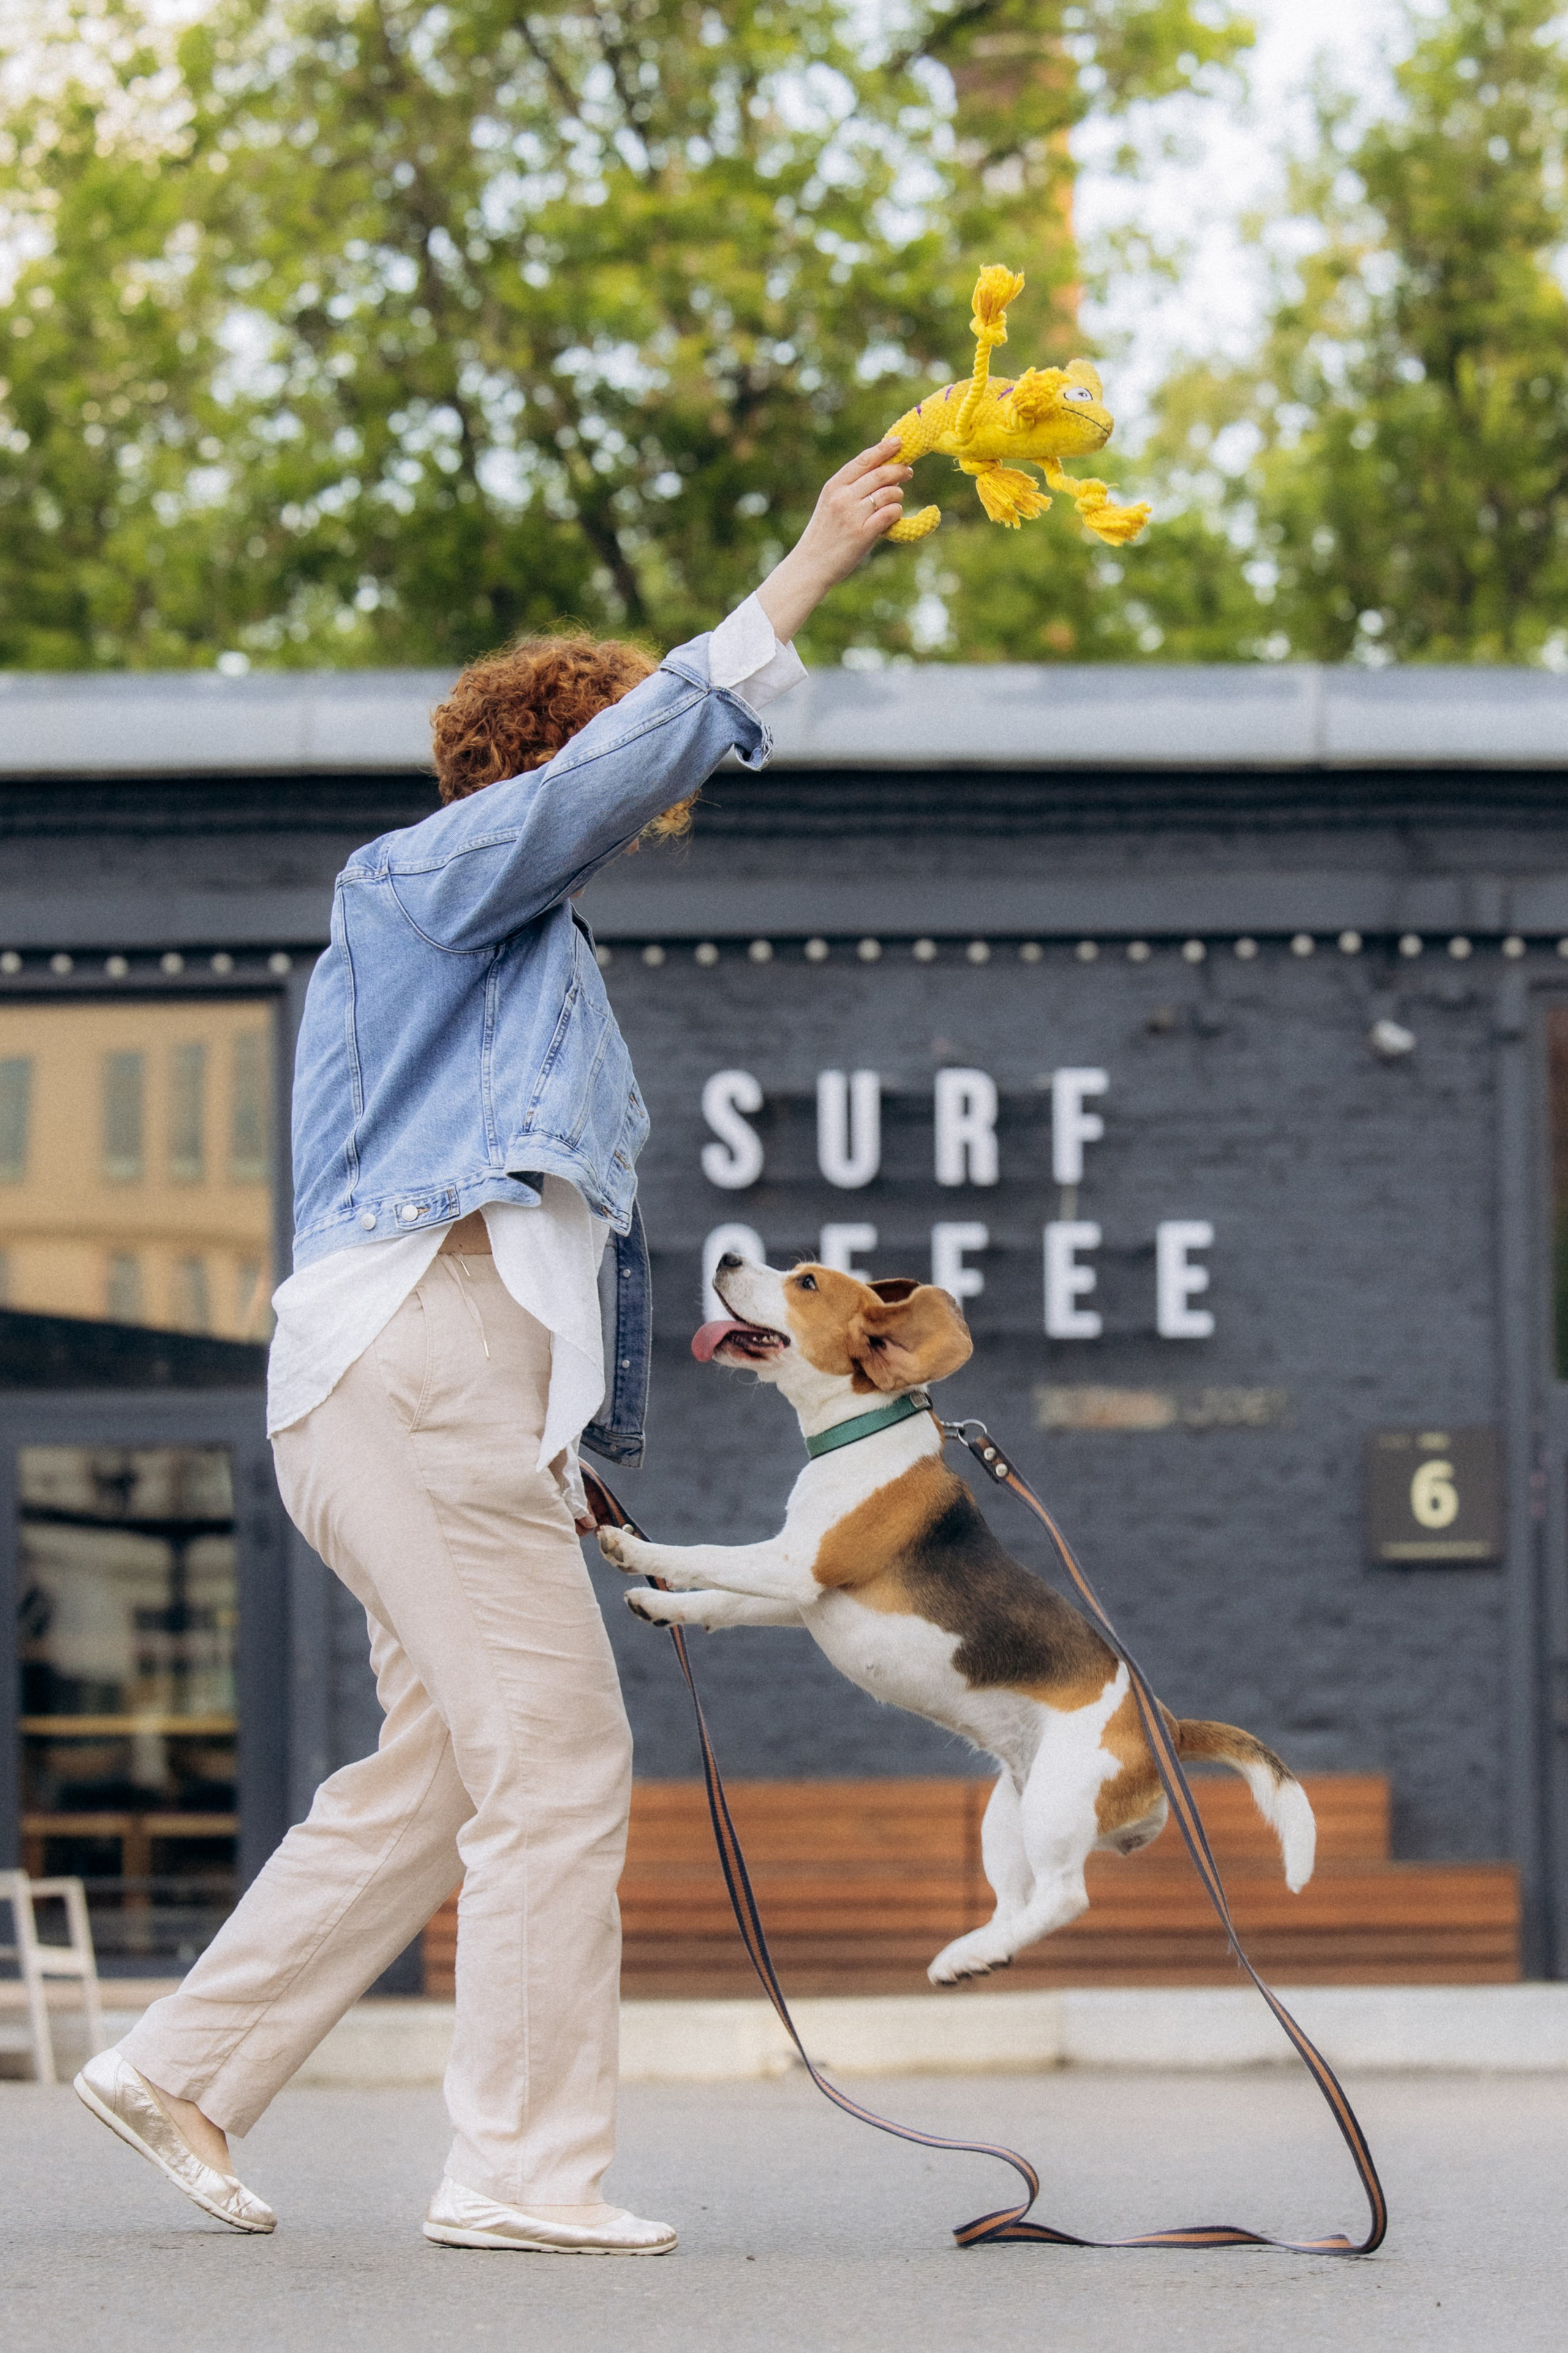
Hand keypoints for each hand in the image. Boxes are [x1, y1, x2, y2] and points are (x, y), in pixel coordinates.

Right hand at [754, 441, 911, 643]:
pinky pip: (891, 512)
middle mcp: (843, 497)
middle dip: (899, 470)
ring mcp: (853, 515)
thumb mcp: (830, 504)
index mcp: (834, 486)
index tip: (899, 442)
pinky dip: (896, 512)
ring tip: (894, 502)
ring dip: (897, 495)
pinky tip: (892, 517)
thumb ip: (850, 487)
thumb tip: (882, 470)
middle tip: (908, 472)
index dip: (884, 449)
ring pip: (889, 493)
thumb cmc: (825, 534)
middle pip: (880, 474)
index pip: (863, 460)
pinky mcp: (863, 533)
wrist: (811, 565)